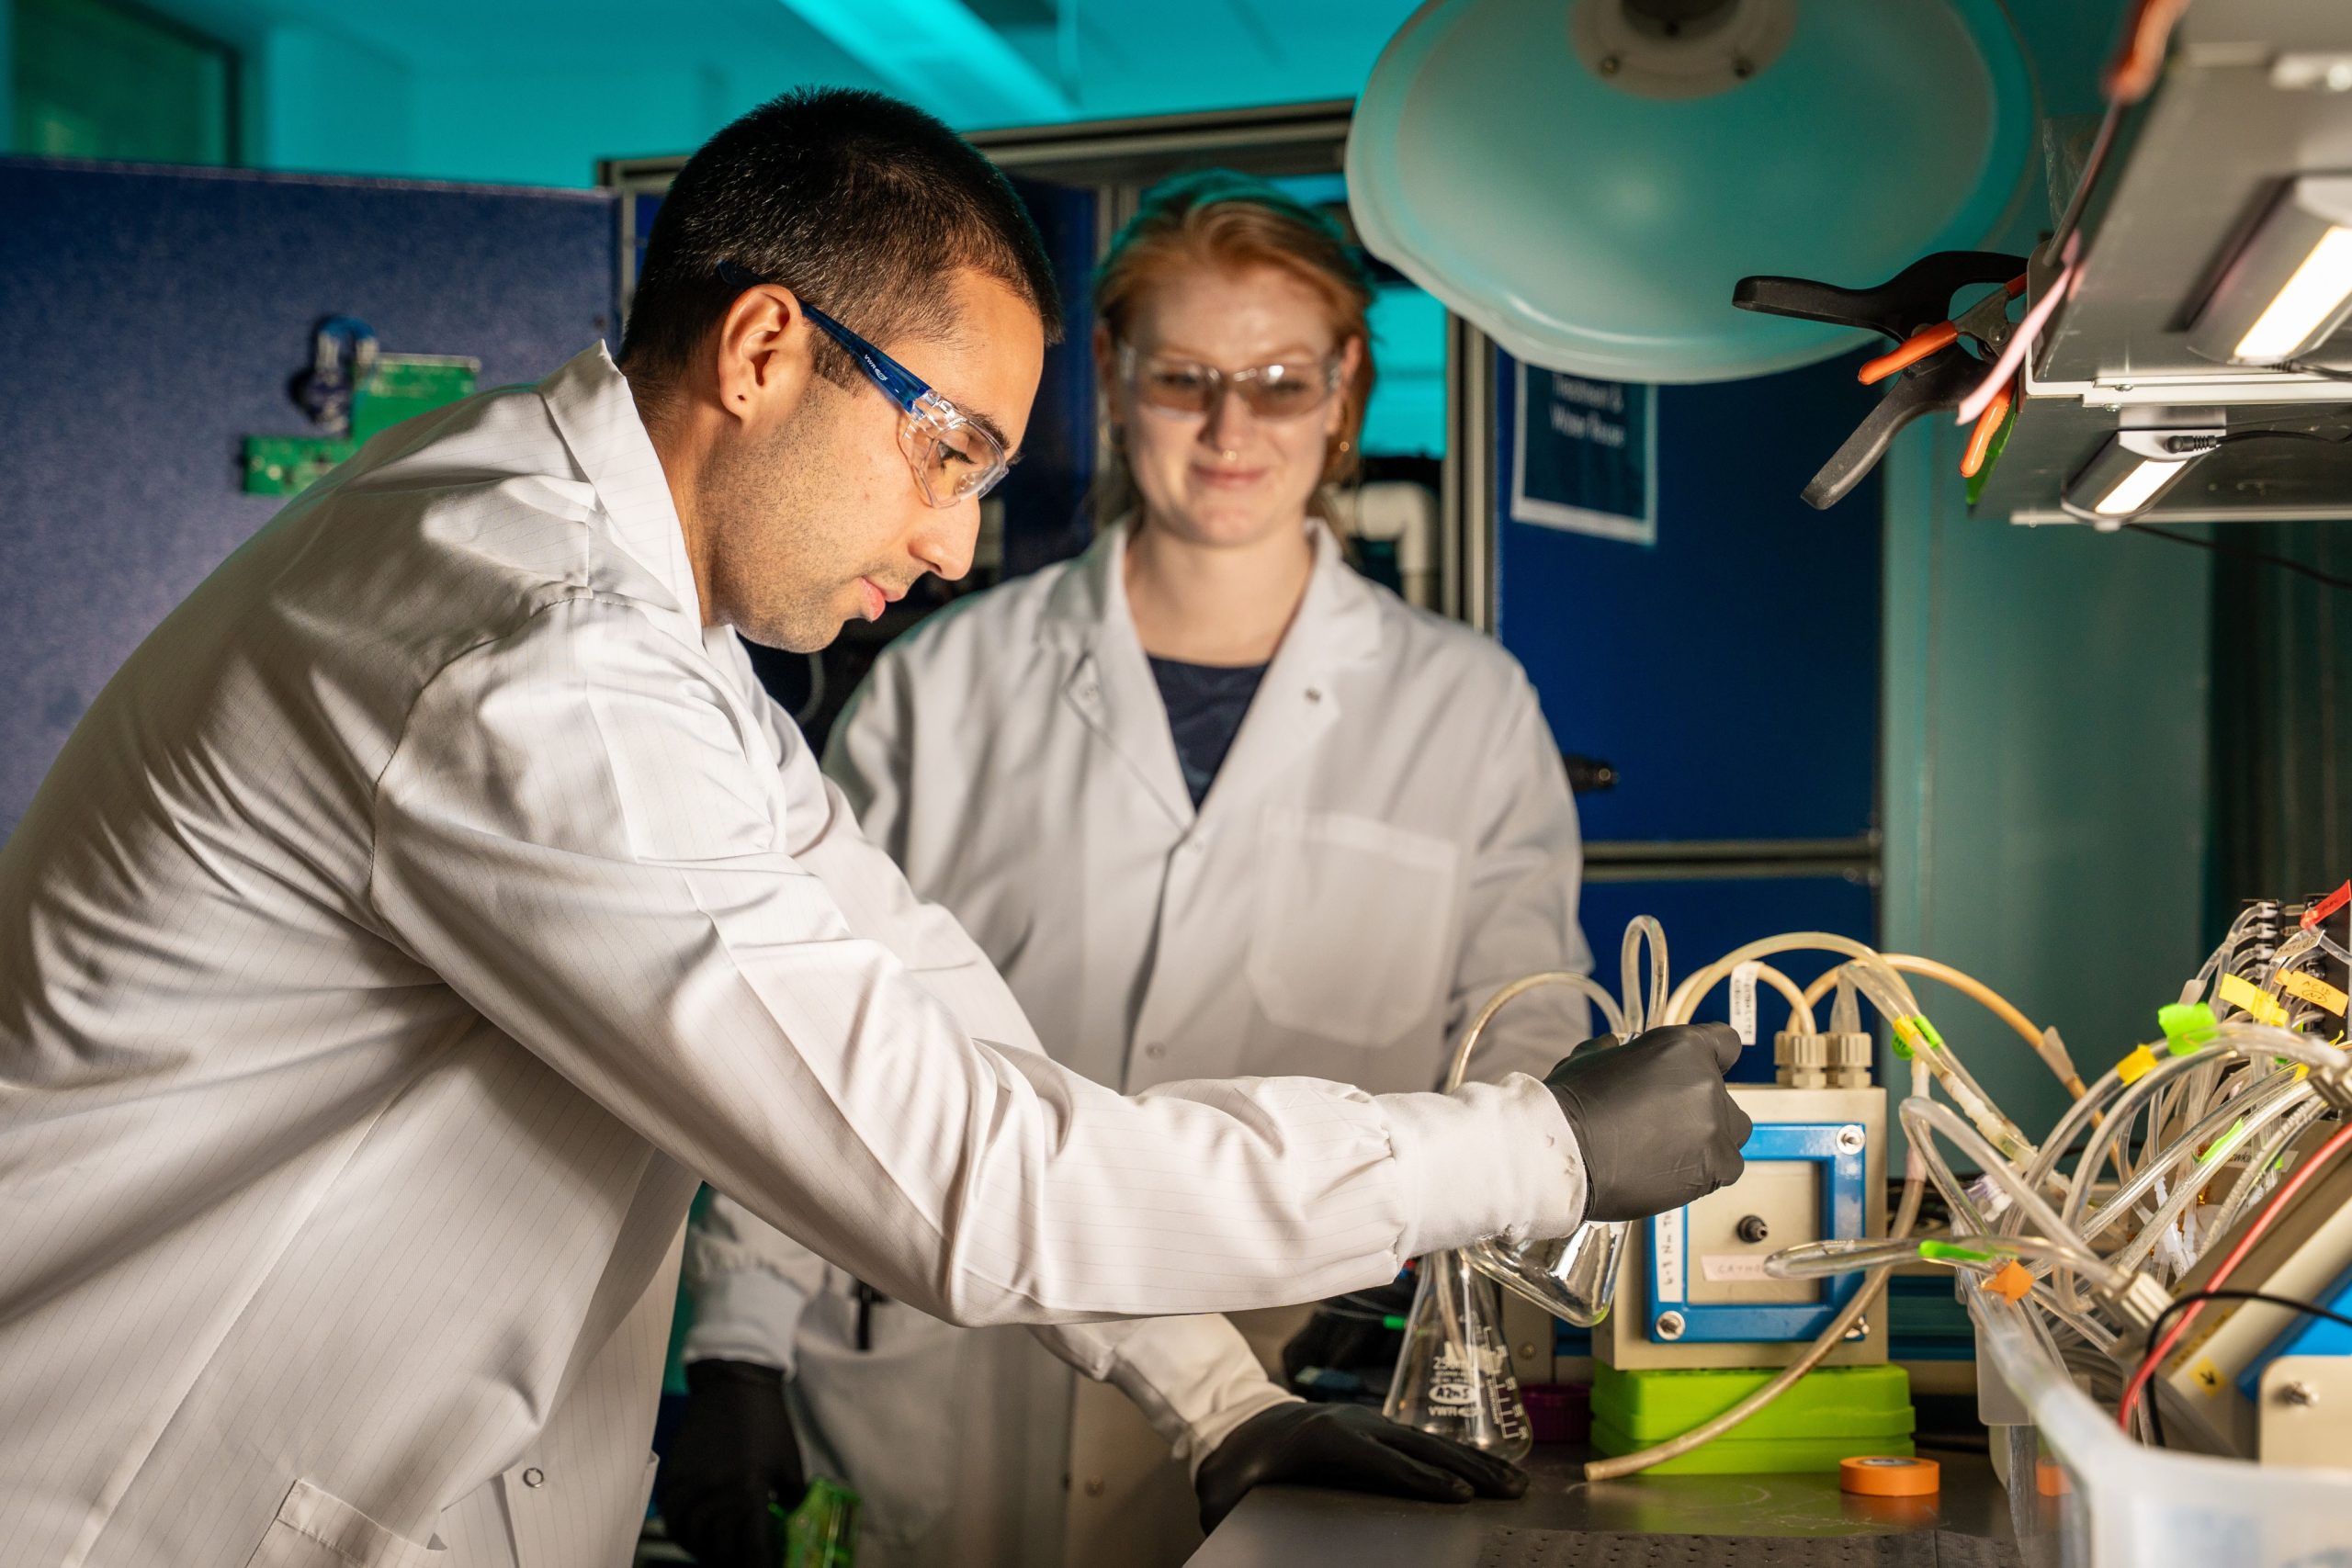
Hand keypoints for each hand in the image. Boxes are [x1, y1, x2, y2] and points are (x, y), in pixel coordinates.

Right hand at [657, 1359, 805, 1567]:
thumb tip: (790, 1529)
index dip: (760, 1566)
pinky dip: (683, 1535)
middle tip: (745, 1560)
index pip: (752, 1548)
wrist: (733, 1383)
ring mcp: (690, 1486)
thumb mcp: (789, 1463)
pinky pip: (672, 1520)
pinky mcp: (672, 1478)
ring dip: (707, 1553)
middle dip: (735, 1562)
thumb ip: (791, 1500)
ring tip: (721, 1554)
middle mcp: (716, 1493)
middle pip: (721, 1550)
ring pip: (692, 1539)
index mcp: (750, 1490)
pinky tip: (696, 1538)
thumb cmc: (768, 1423)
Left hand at [1192, 1401, 1526, 1532]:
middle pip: (1418, 1446)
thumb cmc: (1235, 1468)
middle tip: (1509, 1492)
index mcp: (1320, 1437)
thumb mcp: (1226, 1493)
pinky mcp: (1376, 1426)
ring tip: (1516, 1484)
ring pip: (1429, 1441)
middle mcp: (1352, 1421)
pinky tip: (1489, 1474)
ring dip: (1475, 1464)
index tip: (1459, 1496)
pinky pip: (1423, 1442)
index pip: (1380, 1460)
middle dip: (1468, 1471)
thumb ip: (1231, 1510)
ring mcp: (1367, 1419)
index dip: (1421, 1478)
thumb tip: (1233, 1528)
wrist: (1238, 1424)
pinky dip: (1459, 1458)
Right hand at [1544, 1023, 1750, 1221]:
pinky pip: (1724, 1167)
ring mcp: (1714, 1126)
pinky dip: (1702, 1170)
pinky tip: (1669, 1170)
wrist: (1564, 1155)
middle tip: (1662, 1121)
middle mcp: (1707, 1083)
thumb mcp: (1591, 1057)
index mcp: (1683, 1046)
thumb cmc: (1571, 1107)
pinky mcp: (1714, 1166)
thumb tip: (1618, 1049)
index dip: (1710, 1058)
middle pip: (1724, 1094)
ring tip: (1665, 1150)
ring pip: (1729, 1132)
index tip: (1696, 1072)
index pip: (1726, 1044)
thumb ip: (1619, 1051)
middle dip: (1698, 1105)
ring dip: (1705, 1138)